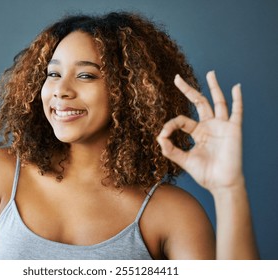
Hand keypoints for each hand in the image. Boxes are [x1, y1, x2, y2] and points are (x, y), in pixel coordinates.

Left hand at [157, 71, 243, 192]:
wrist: (221, 184)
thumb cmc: (204, 173)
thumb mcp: (183, 160)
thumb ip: (170, 150)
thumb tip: (158, 137)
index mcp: (197, 132)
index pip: (182, 120)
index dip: (171, 125)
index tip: (163, 135)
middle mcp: (209, 126)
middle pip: (198, 102)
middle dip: (188, 90)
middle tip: (177, 78)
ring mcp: (221, 126)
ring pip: (217, 102)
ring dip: (214, 87)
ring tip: (210, 73)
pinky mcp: (233, 129)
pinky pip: (236, 111)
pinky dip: (237, 99)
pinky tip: (236, 87)